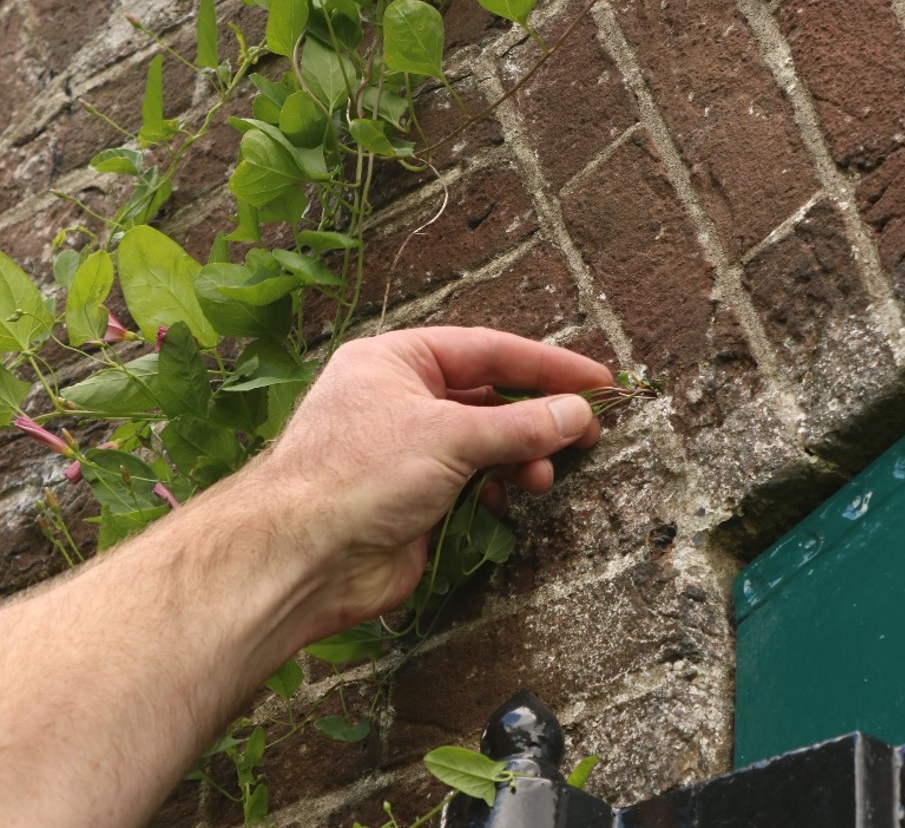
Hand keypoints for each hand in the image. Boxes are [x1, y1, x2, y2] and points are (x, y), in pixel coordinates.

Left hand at [258, 326, 611, 640]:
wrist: (302, 558)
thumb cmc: (359, 476)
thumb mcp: (449, 435)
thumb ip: (520, 425)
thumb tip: (577, 414)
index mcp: (398, 361)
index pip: (488, 351)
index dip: (547, 365)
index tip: (597, 381)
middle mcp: (403, 400)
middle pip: (491, 397)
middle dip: (539, 416)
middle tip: (589, 431)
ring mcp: (409, 452)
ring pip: (487, 443)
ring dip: (523, 456)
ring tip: (542, 476)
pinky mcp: (416, 499)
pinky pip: (474, 482)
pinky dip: (499, 488)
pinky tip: (508, 498)